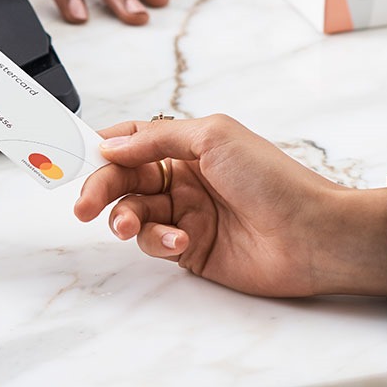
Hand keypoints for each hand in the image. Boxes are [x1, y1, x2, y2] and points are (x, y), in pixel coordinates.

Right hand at [73, 114, 386, 297]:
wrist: (312, 235)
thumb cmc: (274, 180)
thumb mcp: (213, 137)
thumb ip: (156, 138)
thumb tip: (110, 145)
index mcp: (188, 145)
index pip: (132, 141)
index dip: (103, 148)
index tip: (74, 157)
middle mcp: (182, 178)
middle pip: (123, 179)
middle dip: (101, 190)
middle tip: (85, 206)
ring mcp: (185, 214)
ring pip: (132, 212)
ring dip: (124, 218)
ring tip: (128, 227)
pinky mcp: (189, 249)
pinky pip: (153, 242)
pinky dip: (157, 241)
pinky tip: (179, 242)